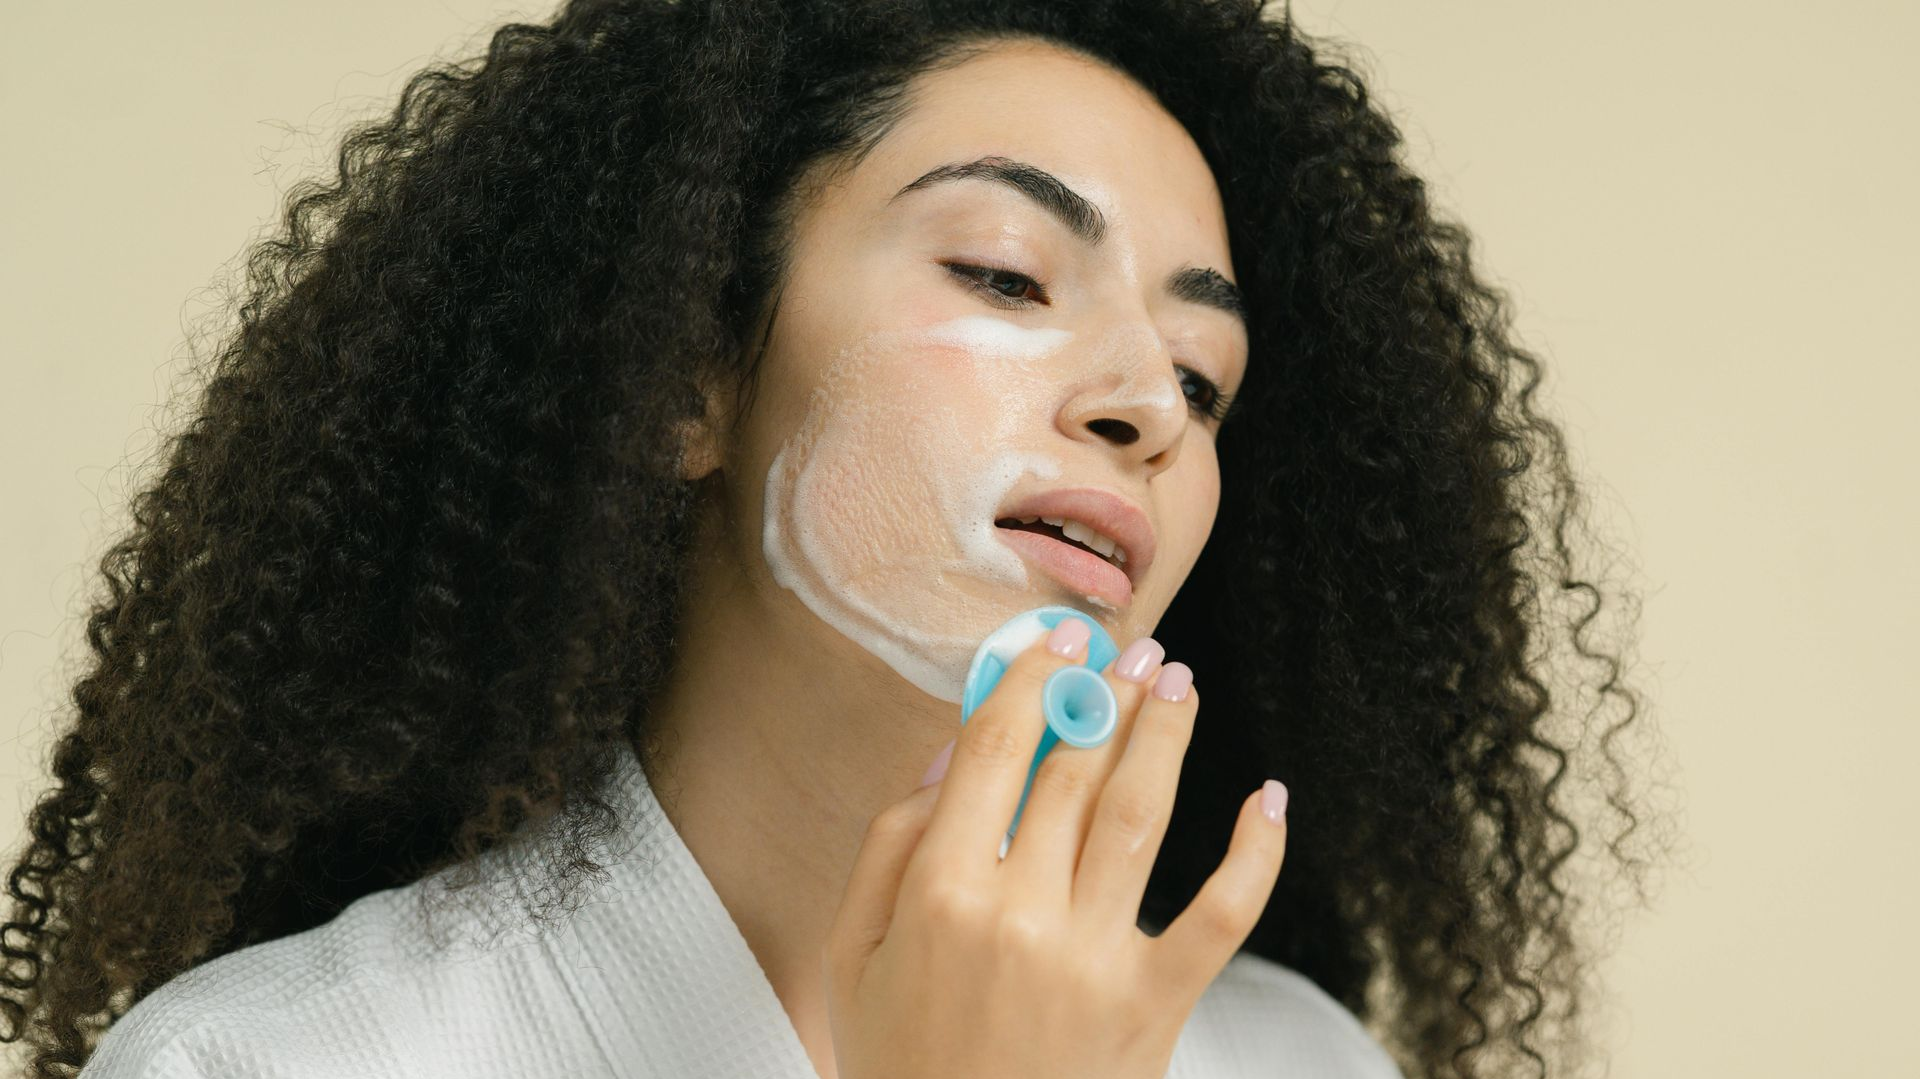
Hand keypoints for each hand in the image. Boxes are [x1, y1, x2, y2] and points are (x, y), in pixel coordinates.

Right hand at [823, 623, 1290, 1078]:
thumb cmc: (901, 1061)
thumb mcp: (855, 952)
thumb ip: (892, 842)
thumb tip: (954, 750)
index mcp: (942, 892)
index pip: (997, 747)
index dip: (1033, 676)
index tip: (1058, 636)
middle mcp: (1022, 915)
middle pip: (1075, 768)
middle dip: (1107, 692)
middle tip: (1132, 650)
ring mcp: (1095, 960)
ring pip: (1143, 813)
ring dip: (1166, 735)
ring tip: (1177, 687)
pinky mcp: (1155, 1004)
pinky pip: (1221, 913)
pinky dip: (1256, 852)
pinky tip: (1267, 798)